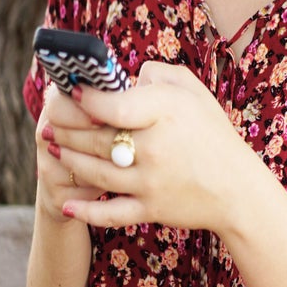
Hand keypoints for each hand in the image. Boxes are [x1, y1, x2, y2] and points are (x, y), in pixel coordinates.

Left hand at [44, 61, 249, 231]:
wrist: (237, 187)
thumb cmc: (212, 132)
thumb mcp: (193, 90)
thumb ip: (158, 73)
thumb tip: (125, 75)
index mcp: (166, 112)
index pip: (112, 106)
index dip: (86, 99)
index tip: (72, 91)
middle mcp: (155, 147)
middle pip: (96, 138)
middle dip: (66, 129)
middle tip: (49, 121)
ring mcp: (151, 182)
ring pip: (94, 172)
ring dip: (68, 159)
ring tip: (53, 148)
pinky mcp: (150, 209)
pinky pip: (109, 213)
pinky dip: (85, 211)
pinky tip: (66, 204)